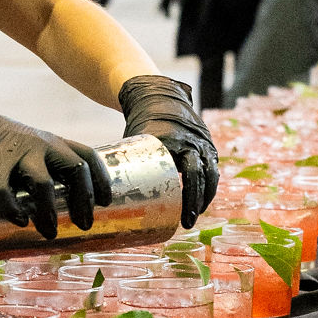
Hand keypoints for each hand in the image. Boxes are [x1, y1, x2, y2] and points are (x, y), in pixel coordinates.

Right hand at [0, 83, 111, 240]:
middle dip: (83, 200)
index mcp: (54, 142)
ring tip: (51, 233)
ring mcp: (17, 153)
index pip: (88, 156)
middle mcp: (41, 144)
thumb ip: (44, 171)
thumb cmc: (1, 148)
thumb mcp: (30, 151)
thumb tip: (59, 212)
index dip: (101, 179)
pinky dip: (13, 209)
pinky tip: (19, 222)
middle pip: (74, 169)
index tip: (106, 202)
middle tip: (85, 225)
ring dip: (49, 212)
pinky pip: (4, 190)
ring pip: (42, 183)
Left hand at [118, 73, 218, 227]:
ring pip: (210, 174)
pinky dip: (208, 186)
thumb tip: (105, 195)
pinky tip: (201, 201)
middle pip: (200, 176)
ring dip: (204, 197)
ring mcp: (203, 142)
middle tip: (187, 223)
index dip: (188, 196)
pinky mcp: (206, 144)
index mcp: (175, 139)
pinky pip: (212, 168)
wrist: (160, 95)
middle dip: (195, 202)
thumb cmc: (142, 121)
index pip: (187, 171)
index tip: (182, 216)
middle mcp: (193, 141)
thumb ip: (127, 164)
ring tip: (194, 216)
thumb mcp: (135, 141)